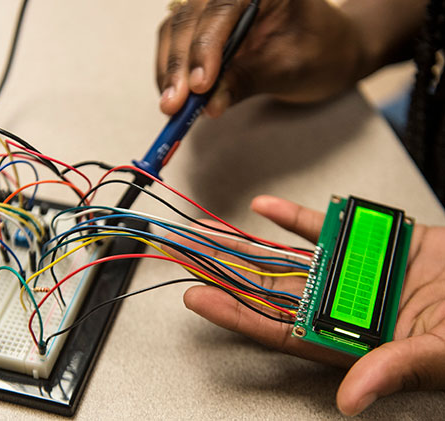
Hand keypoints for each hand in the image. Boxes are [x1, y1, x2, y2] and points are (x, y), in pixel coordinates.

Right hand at [157, 0, 363, 116]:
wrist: (330, 51)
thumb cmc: (322, 52)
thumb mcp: (289, 69)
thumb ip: (246, 82)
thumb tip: (209, 104)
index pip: (222, 9)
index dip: (204, 47)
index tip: (199, 86)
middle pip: (190, 18)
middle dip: (179, 64)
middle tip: (175, 104)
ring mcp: (216, 6)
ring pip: (175, 31)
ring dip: (170, 70)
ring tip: (172, 106)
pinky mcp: (206, 26)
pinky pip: (178, 44)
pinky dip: (173, 72)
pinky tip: (176, 95)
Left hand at [171, 195, 444, 414]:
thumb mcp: (440, 353)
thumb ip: (393, 368)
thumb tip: (351, 398)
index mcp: (350, 339)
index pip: (277, 329)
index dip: (234, 313)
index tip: (198, 297)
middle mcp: (343, 306)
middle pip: (271, 293)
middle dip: (228, 276)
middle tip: (190, 260)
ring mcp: (353, 273)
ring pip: (288, 259)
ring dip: (249, 246)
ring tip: (212, 234)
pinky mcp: (372, 243)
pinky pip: (325, 228)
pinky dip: (295, 217)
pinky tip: (265, 208)